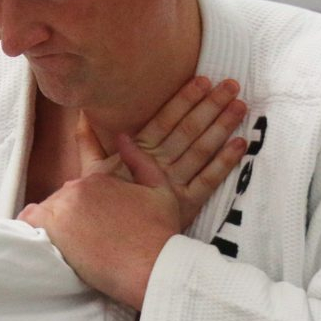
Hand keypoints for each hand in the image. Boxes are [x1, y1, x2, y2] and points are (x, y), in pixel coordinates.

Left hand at [19, 135, 179, 310]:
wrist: (151, 265)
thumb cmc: (160, 233)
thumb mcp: (160, 189)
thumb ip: (140, 160)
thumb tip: (123, 137)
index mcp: (98, 178)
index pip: (78, 188)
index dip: (83, 207)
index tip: (88, 223)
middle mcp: (77, 187)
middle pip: (61, 202)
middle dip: (71, 219)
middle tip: (86, 242)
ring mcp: (62, 206)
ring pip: (45, 213)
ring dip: (55, 228)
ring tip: (73, 249)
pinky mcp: (51, 228)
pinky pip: (28, 222)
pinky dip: (31, 230)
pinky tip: (44, 243)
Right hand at [83, 76, 246, 228]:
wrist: (108, 241)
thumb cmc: (100, 203)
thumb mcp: (89, 171)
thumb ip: (86, 141)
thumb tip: (80, 114)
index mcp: (136, 153)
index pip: (164, 120)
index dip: (184, 100)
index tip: (202, 80)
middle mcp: (157, 165)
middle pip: (187, 131)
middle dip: (210, 106)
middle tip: (231, 84)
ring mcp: (173, 185)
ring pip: (201, 150)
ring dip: (222, 127)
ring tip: (240, 105)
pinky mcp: (186, 204)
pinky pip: (209, 180)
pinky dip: (225, 162)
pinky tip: (240, 144)